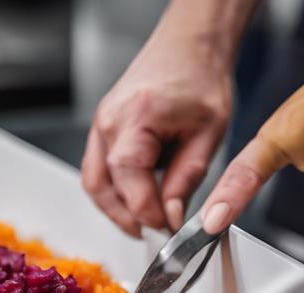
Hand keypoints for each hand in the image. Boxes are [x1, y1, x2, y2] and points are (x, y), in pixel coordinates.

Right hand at [82, 17, 232, 234]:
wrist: (190, 46)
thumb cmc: (200, 79)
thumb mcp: (209, 134)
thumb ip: (187, 179)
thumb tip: (171, 217)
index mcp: (136, 118)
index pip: (129, 179)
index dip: (146, 211)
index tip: (167, 229)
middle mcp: (109, 121)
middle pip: (100, 186)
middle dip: (125, 217)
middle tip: (153, 235)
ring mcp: (101, 124)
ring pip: (93, 181)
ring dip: (115, 208)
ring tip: (145, 222)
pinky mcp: (103, 129)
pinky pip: (98, 168)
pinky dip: (114, 190)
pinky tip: (137, 199)